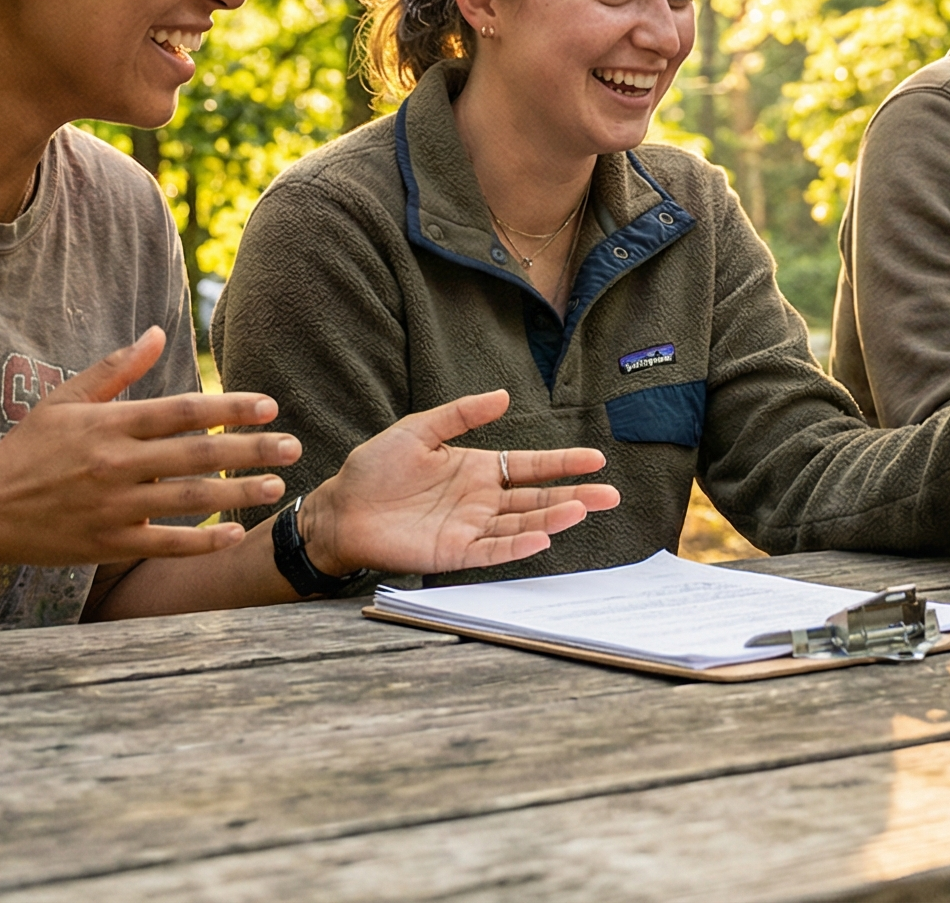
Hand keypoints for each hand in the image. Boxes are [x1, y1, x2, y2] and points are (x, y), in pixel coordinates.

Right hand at [0, 327, 297, 565]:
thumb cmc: (29, 448)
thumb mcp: (65, 400)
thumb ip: (115, 369)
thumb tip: (158, 334)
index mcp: (110, 424)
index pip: (183, 411)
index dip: (230, 407)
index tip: (269, 406)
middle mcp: (117, 463)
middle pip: (198, 453)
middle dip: (251, 449)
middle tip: (292, 446)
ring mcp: (114, 507)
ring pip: (190, 498)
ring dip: (239, 492)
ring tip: (277, 486)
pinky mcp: (109, 543)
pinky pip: (166, 543)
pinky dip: (203, 540)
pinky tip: (236, 533)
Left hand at [298, 390, 619, 575]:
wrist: (340, 509)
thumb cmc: (374, 469)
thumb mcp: (418, 430)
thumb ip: (460, 414)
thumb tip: (503, 395)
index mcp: (477, 470)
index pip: (530, 466)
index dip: (563, 464)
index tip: (595, 460)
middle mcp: (480, 501)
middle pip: (536, 498)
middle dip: (574, 496)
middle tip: (609, 495)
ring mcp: (469, 528)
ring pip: (521, 523)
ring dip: (553, 518)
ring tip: (583, 510)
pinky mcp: (452, 553)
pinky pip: (492, 550)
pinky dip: (517, 545)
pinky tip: (542, 537)